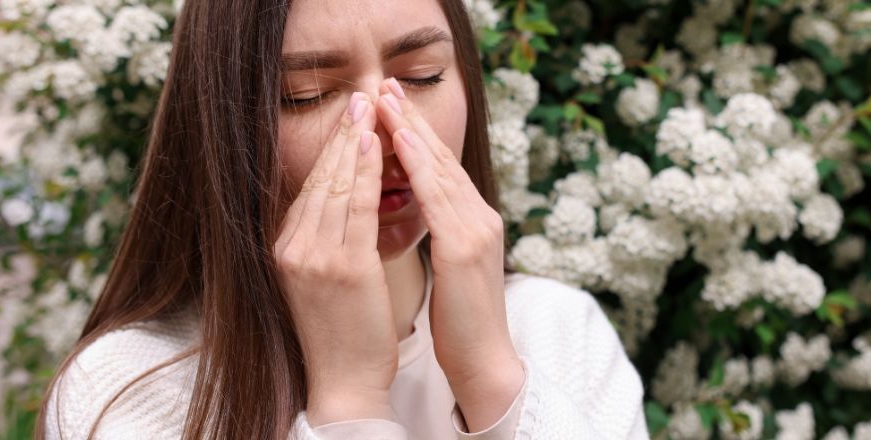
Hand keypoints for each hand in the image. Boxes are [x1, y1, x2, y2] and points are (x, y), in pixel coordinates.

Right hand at [274, 92, 395, 425]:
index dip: (329, 149)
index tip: (348, 118)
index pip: (308, 186)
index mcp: (285, 249)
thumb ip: (324, 241)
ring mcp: (312, 256)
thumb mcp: (321, 280)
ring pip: (334, 184)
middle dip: (340, 134)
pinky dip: (363, 170)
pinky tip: (374, 144)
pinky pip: (353, 206)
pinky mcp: (339, 267)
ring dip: (353, 141)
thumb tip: (339, 204)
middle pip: (317, 178)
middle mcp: (291, 247)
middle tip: (360, 96)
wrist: (342, 382)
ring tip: (368, 107)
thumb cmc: (342, 332)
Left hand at [374, 78, 524, 430]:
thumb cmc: (460, 322)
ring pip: (440, 168)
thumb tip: (416, 209)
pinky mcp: (464, 248)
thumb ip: (440, 232)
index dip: (416, 133)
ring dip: (411, 130)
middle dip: (412, 118)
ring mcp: (476, 230)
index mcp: (474, 222)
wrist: (485, 363)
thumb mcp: (450, 267)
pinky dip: (418, 165)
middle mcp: (480, 217)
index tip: (390, 104)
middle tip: (386, 85)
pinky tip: (400, 142)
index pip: (442, 169)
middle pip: (443, 158)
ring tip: (386, 100)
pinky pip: (437, 196)